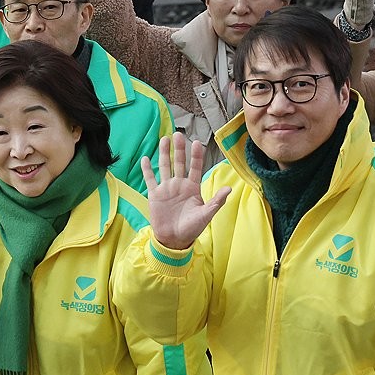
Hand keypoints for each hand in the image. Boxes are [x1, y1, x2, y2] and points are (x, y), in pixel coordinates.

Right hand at [141, 133, 230, 250]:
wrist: (174, 240)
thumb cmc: (192, 228)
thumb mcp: (206, 215)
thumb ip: (216, 201)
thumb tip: (228, 188)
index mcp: (192, 188)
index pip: (195, 167)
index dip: (196, 156)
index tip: (197, 143)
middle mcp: (179, 184)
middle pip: (179, 163)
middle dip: (179, 149)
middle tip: (178, 134)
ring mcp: (166, 188)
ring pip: (165, 167)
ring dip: (164, 153)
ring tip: (164, 140)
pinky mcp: (155, 195)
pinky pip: (150, 179)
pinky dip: (147, 169)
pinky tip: (145, 158)